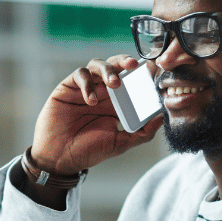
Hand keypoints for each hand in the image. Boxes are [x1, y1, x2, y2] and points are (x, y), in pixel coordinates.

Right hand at [31, 55, 163, 174]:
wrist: (60, 158)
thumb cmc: (88, 151)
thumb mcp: (120, 143)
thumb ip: (142, 132)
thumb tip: (162, 118)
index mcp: (117, 103)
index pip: (132, 81)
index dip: (142, 75)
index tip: (154, 71)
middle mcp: (102, 92)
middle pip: (116, 66)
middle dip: (126, 62)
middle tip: (135, 66)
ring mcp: (85, 88)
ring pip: (98, 65)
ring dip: (108, 70)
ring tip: (114, 83)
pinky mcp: (68, 88)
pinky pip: (80, 75)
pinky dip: (88, 83)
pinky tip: (91, 100)